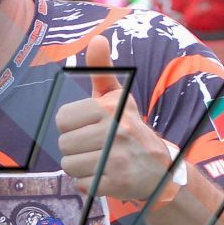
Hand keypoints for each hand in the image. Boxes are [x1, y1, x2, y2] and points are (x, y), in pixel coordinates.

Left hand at [55, 36, 176, 202]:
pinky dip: (89, 184)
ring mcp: (117, 159)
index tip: (89, 127)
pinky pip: (82, 185)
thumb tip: (97, 39)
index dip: (72, 126)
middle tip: (96, 147)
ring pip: (69, 166)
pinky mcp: (117, 183)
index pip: (62, 118)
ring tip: (100, 161)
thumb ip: (102, 71)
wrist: (161, 168)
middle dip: (75, 148)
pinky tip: (105, 176)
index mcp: (110, 108)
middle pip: (64, 144)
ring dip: (80, 167)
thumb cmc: (129, 128)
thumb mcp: (118, 98)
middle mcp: (115, 131)